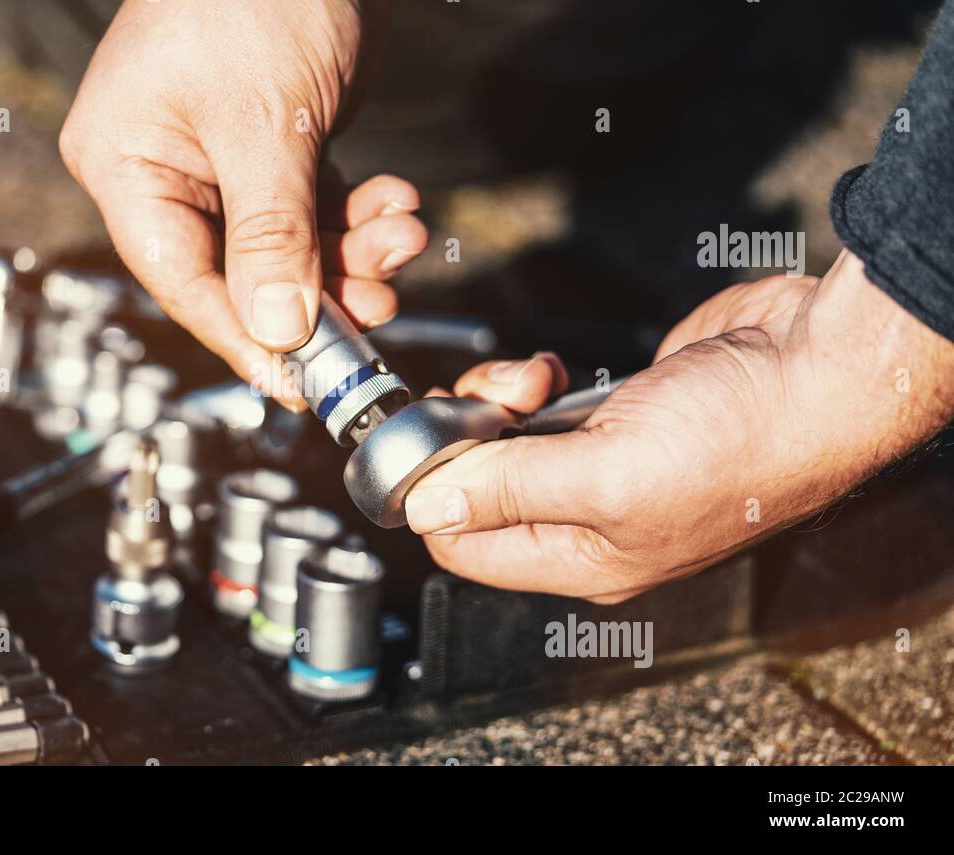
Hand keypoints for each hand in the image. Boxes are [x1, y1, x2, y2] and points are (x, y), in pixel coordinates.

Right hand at [59, 0, 423, 407]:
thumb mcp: (264, 125)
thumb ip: (271, 236)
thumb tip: (278, 330)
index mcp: (125, 164)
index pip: (183, 280)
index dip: (246, 337)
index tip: (302, 382)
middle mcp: (165, 170)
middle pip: (240, 272)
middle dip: (318, 291)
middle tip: (378, 307)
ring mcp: (220, 161)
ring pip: (286, 247)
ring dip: (351, 254)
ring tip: (401, 235)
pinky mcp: (271, 148)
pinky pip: (313, 210)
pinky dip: (358, 217)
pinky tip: (396, 205)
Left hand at [405, 250, 953, 601]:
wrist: (822, 369)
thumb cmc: (742, 438)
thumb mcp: (608, 475)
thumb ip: (508, 491)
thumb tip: (425, 510)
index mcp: (587, 560)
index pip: (467, 550)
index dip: (432, 500)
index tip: (426, 443)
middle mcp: (590, 521)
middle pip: (480, 489)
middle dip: (469, 437)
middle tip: (491, 402)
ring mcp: (605, 465)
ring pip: (505, 442)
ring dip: (500, 400)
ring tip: (538, 380)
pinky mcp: (618, 416)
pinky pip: (541, 407)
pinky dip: (532, 382)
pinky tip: (553, 372)